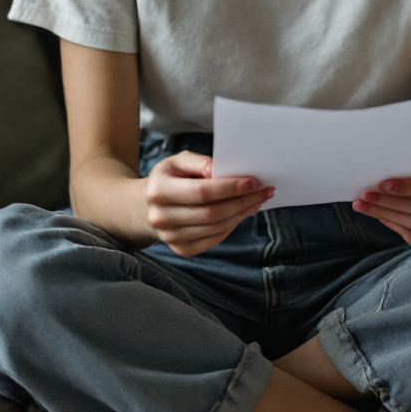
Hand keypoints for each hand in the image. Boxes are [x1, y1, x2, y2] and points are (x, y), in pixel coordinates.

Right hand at [145, 151, 272, 256]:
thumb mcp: (177, 162)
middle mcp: (162, 217)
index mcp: (158, 191)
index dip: (229, 188)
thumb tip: (218, 170)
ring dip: (242, 213)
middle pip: (212, 213)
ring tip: (258, 200)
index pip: (201, 192)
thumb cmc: (169, 178)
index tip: (252, 182)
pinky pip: (215, 239)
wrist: (147, 207)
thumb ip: (198, 162)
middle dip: (242, 201)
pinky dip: (233, 225)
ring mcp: (171, 237)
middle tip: (263, 191)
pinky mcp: (182, 249)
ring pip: (216, 228)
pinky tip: (243, 212)